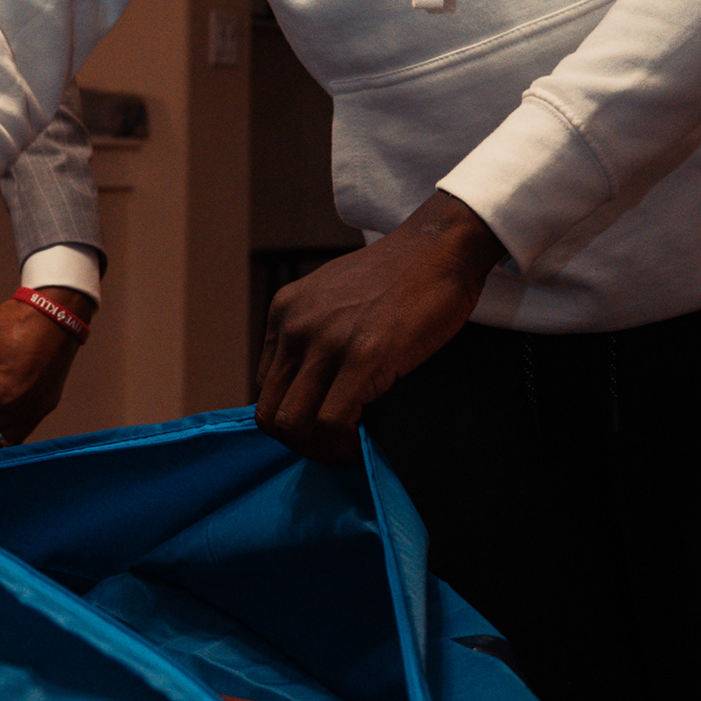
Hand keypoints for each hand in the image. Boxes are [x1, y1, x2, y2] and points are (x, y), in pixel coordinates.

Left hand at [255, 193, 503, 464]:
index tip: (320, 427)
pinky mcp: (362, 357)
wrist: (436, 250)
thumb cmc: (394, 279)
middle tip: (333, 449)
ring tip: (347, 449)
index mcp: (283, 311)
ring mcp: (325, 341)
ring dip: (319, 450)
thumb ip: (312, 334)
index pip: (264, 388)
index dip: (292, 417)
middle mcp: (293, 325)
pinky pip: (332, 421)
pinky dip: (344, 446)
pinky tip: (363, 443)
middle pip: (270, 413)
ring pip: (293, 424)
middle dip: (299, 443)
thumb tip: (309, 388)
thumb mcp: (332, 299)